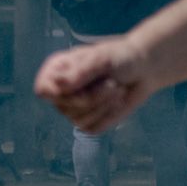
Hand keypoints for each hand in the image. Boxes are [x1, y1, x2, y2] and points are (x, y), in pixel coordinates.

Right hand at [34, 37, 153, 134]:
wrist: (143, 69)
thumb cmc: (120, 57)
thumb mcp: (101, 58)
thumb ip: (81, 71)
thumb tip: (59, 84)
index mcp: (56, 72)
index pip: (43, 90)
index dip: (57, 92)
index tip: (78, 85)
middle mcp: (60, 92)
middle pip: (65, 107)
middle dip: (92, 97)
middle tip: (111, 83)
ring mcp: (72, 110)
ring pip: (79, 120)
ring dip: (104, 105)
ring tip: (117, 89)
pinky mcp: (88, 123)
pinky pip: (92, 128)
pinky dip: (109, 116)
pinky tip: (116, 102)